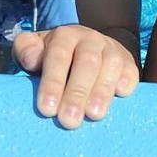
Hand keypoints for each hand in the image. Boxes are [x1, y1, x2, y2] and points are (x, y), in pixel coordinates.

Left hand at [12, 25, 139, 129]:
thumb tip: (31, 59)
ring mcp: (111, 50)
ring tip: (94, 115)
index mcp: (64, 36)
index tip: (47, 109)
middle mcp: (89, 39)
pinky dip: (126, 82)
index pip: (58, 56)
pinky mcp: (128, 63)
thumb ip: (25, 49)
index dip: (53, 82)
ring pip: (109, 67)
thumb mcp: (34, 49)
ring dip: (102, 91)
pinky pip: (130, 71)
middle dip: (77, 92)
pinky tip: (121, 95)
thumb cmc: (54, 58)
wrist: (87, 47)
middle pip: (86, 63)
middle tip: (69, 121)